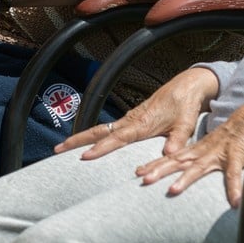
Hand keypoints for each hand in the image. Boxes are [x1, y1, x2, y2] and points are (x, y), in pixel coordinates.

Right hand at [57, 65, 218, 159]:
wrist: (185, 86)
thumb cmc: (185, 106)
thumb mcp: (185, 124)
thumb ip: (177, 140)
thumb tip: (170, 155)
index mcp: (141, 123)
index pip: (116, 138)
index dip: (101, 148)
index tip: (85, 156)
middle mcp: (130, 120)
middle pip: (98, 131)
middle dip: (77, 141)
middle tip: (57, 150)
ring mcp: (128, 119)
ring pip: (99, 130)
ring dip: (80, 138)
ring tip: (61, 149)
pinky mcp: (130, 119)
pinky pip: (107, 129)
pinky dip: (92, 136)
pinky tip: (84, 144)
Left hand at [134, 89, 243, 202]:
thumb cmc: (230, 138)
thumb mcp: (209, 149)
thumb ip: (196, 161)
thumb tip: (181, 174)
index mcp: (195, 151)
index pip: (171, 158)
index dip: (154, 164)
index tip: (137, 172)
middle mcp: (202, 152)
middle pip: (177, 162)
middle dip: (160, 170)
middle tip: (143, 180)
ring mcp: (218, 154)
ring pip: (199, 168)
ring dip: (186, 179)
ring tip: (172, 191)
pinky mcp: (236, 156)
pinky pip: (234, 174)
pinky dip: (234, 187)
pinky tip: (235, 202)